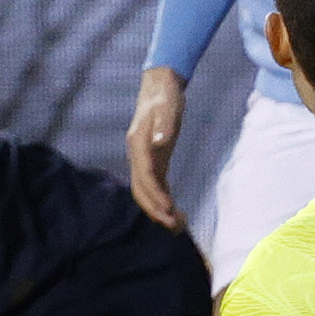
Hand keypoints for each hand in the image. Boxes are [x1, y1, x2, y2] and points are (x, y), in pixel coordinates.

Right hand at [127, 66, 187, 230]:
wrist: (159, 87)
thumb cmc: (164, 97)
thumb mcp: (167, 107)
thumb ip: (164, 123)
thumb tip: (161, 141)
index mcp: (138, 143)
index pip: (145, 176)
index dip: (156, 195)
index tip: (170, 210)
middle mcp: (137, 155)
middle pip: (141, 189)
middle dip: (156, 210)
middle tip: (174, 227)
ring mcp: (143, 159)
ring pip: (146, 191)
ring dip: (159, 209)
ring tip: (177, 226)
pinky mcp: (153, 160)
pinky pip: (155, 186)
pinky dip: (163, 200)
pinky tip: (175, 211)